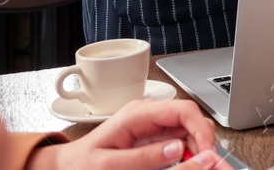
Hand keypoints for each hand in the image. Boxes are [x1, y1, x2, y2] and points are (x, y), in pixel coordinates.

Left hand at [26, 98, 232, 169]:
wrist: (66, 167)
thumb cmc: (81, 165)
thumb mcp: (108, 166)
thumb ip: (143, 158)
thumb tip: (177, 149)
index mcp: (138, 114)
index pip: (183, 110)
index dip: (200, 128)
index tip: (207, 151)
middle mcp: (149, 115)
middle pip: (191, 120)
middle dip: (202, 142)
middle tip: (204, 165)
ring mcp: (153, 126)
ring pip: (189, 131)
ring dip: (197, 149)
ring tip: (194, 167)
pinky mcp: (155, 138)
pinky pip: (180, 142)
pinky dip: (188, 154)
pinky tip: (185, 166)